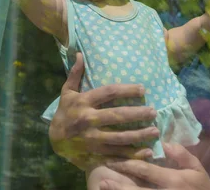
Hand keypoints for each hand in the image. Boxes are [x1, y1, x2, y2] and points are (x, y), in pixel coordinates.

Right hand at [49, 53, 160, 169]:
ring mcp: (92, 139)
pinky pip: (116, 155)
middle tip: (153, 111)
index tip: (143, 89)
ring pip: (119, 138)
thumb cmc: (65, 112)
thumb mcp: (67, 92)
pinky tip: (148, 152)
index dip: (126, 90)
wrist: (54, 140)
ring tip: (155, 131)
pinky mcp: (95, 153)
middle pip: (116, 116)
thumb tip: (80, 54)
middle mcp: (88, 120)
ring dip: (139, 135)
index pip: (108, 93)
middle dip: (137, 114)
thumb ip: (75, 74)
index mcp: (83, 102)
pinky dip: (133, 156)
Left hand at [99, 143, 209, 189]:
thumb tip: (164, 143)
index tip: (114, 160)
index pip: (147, 171)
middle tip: (102, 177)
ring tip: (103, 187)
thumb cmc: (202, 187)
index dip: (129, 165)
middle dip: (118, 184)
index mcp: (174, 180)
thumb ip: (181, 155)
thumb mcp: (196, 168)